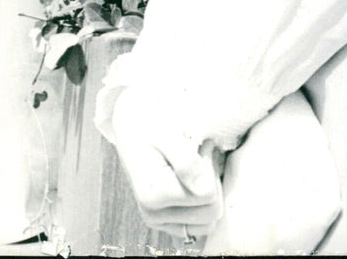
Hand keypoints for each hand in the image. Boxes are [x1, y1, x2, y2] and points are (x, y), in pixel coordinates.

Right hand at [111, 87, 223, 239]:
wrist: (133, 123)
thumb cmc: (150, 122)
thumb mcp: (166, 132)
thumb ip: (186, 162)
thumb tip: (205, 190)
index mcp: (154, 195)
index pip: (208, 194)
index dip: (210, 166)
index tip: (199, 145)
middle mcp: (154, 215)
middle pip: (211, 212)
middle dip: (212, 180)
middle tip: (200, 153)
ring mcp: (159, 221)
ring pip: (208, 221)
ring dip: (210, 191)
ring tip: (197, 164)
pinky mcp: (166, 221)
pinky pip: (200, 225)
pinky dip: (204, 203)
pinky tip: (195, 178)